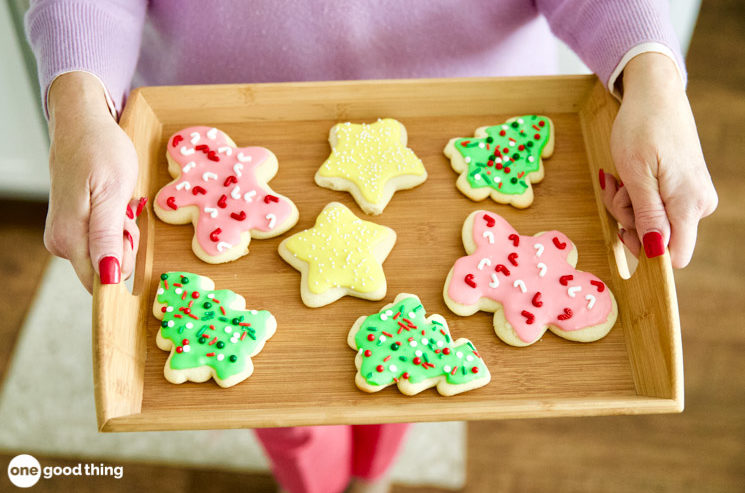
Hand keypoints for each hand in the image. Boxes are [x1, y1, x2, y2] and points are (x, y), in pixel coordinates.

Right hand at [44, 72, 140, 291]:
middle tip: (125, 212)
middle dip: (125, 246)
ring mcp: (64, 235)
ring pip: (106, 254)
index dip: (122, 265)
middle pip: (105, 269)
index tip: (127, 234)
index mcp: (69, 237)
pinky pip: (103, 241)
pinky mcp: (72, 228)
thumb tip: (106, 276)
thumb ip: (107, 238)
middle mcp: (60, 241)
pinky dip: (116, 226)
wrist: (83, 124)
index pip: (98, 282)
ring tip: (118, 204)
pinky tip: (113, 205)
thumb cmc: (100, 151)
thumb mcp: (113, 193)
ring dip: (122, 234)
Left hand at [602, 52, 717, 267]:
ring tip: (620, 178)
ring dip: (628, 205)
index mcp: (689, 204)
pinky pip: (656, 206)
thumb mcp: (636, 175)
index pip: (675, 256)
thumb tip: (657, 251)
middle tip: (616, 190)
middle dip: (629, 220)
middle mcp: (699, 204)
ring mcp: (693, 196)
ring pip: (653, 222)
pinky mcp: (685, 188)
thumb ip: (648, 215)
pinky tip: (628, 177)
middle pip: (659, 238)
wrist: (655, 95)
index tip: (623, 230)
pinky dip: (636, 196)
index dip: (646, 251)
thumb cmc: (642, 128)